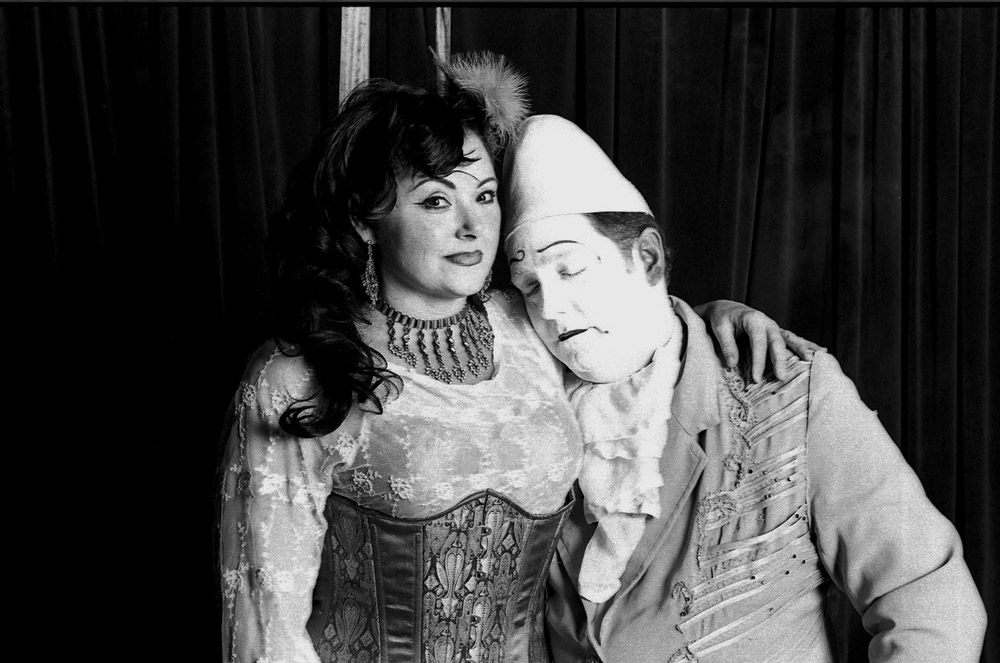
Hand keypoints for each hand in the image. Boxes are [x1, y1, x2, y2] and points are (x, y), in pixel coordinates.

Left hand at [695, 300, 824, 381]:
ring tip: (813, 359)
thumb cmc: (722, 318)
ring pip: (790, 338)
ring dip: (802, 349)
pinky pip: (793, 340)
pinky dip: (805, 345)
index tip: (755, 378)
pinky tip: (820, 351)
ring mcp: (775, 327)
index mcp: (754, 320)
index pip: (758, 342)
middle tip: (782, 377)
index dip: (758, 361)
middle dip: (781, 359)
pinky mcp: (777, 333)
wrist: (727, 309)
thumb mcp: (720, 328)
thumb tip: (732, 364)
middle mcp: (768, 323)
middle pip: (778, 341)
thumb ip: (727, 345)